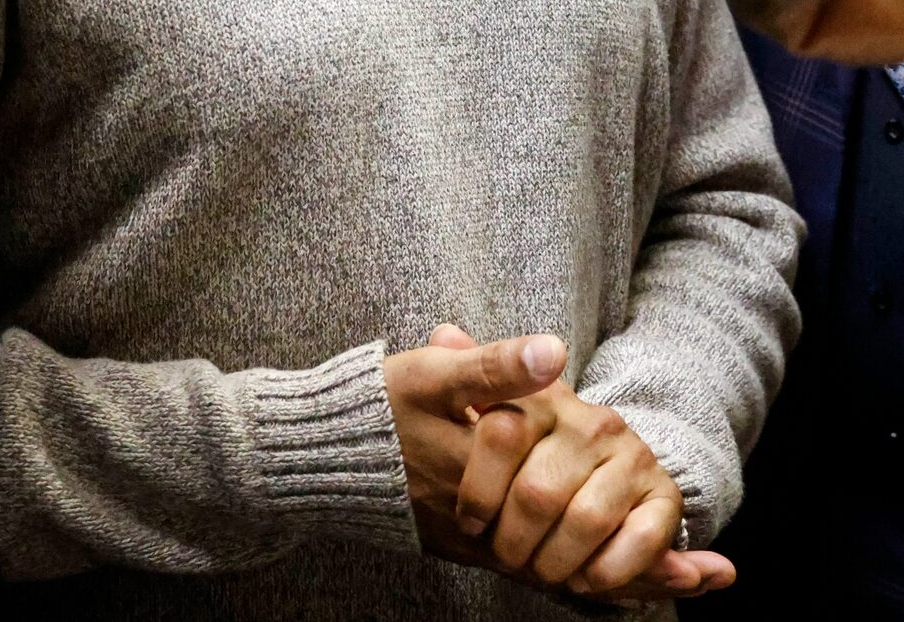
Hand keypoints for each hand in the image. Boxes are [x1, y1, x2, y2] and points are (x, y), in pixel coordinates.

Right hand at [384, 325, 567, 558]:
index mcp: (467, 463)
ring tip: (569, 484)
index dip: (566, 437)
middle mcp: (464, 509)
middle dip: (565, 481)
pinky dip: (529, 534)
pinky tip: (543, 513)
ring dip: (551, 513)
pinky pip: (503, 553)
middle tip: (585, 456)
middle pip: (538, 504)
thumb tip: (554, 351)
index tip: (577, 415)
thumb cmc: (377, 406)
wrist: (318, 455)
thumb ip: (493, 366)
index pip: (542, 461)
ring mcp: (455, 535)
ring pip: (525, 535)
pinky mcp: (447, 548)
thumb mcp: (432, 374)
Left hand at [424, 325, 734, 600]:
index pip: (499, 434)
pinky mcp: (664, 495)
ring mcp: (632, 457)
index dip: (476, 496)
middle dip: (514, 544)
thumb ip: (470, 378)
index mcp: (545, 399)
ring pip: (584, 520)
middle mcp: (593, 422)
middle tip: (508, 558)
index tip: (470, 522)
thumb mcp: (495, 426)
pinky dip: (606, 571)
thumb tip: (443, 331)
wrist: (605, 482)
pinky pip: (636, 540)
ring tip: (544, 569)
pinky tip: (587, 575)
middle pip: (536, 494)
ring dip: (556, 563)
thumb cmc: (533, 467)